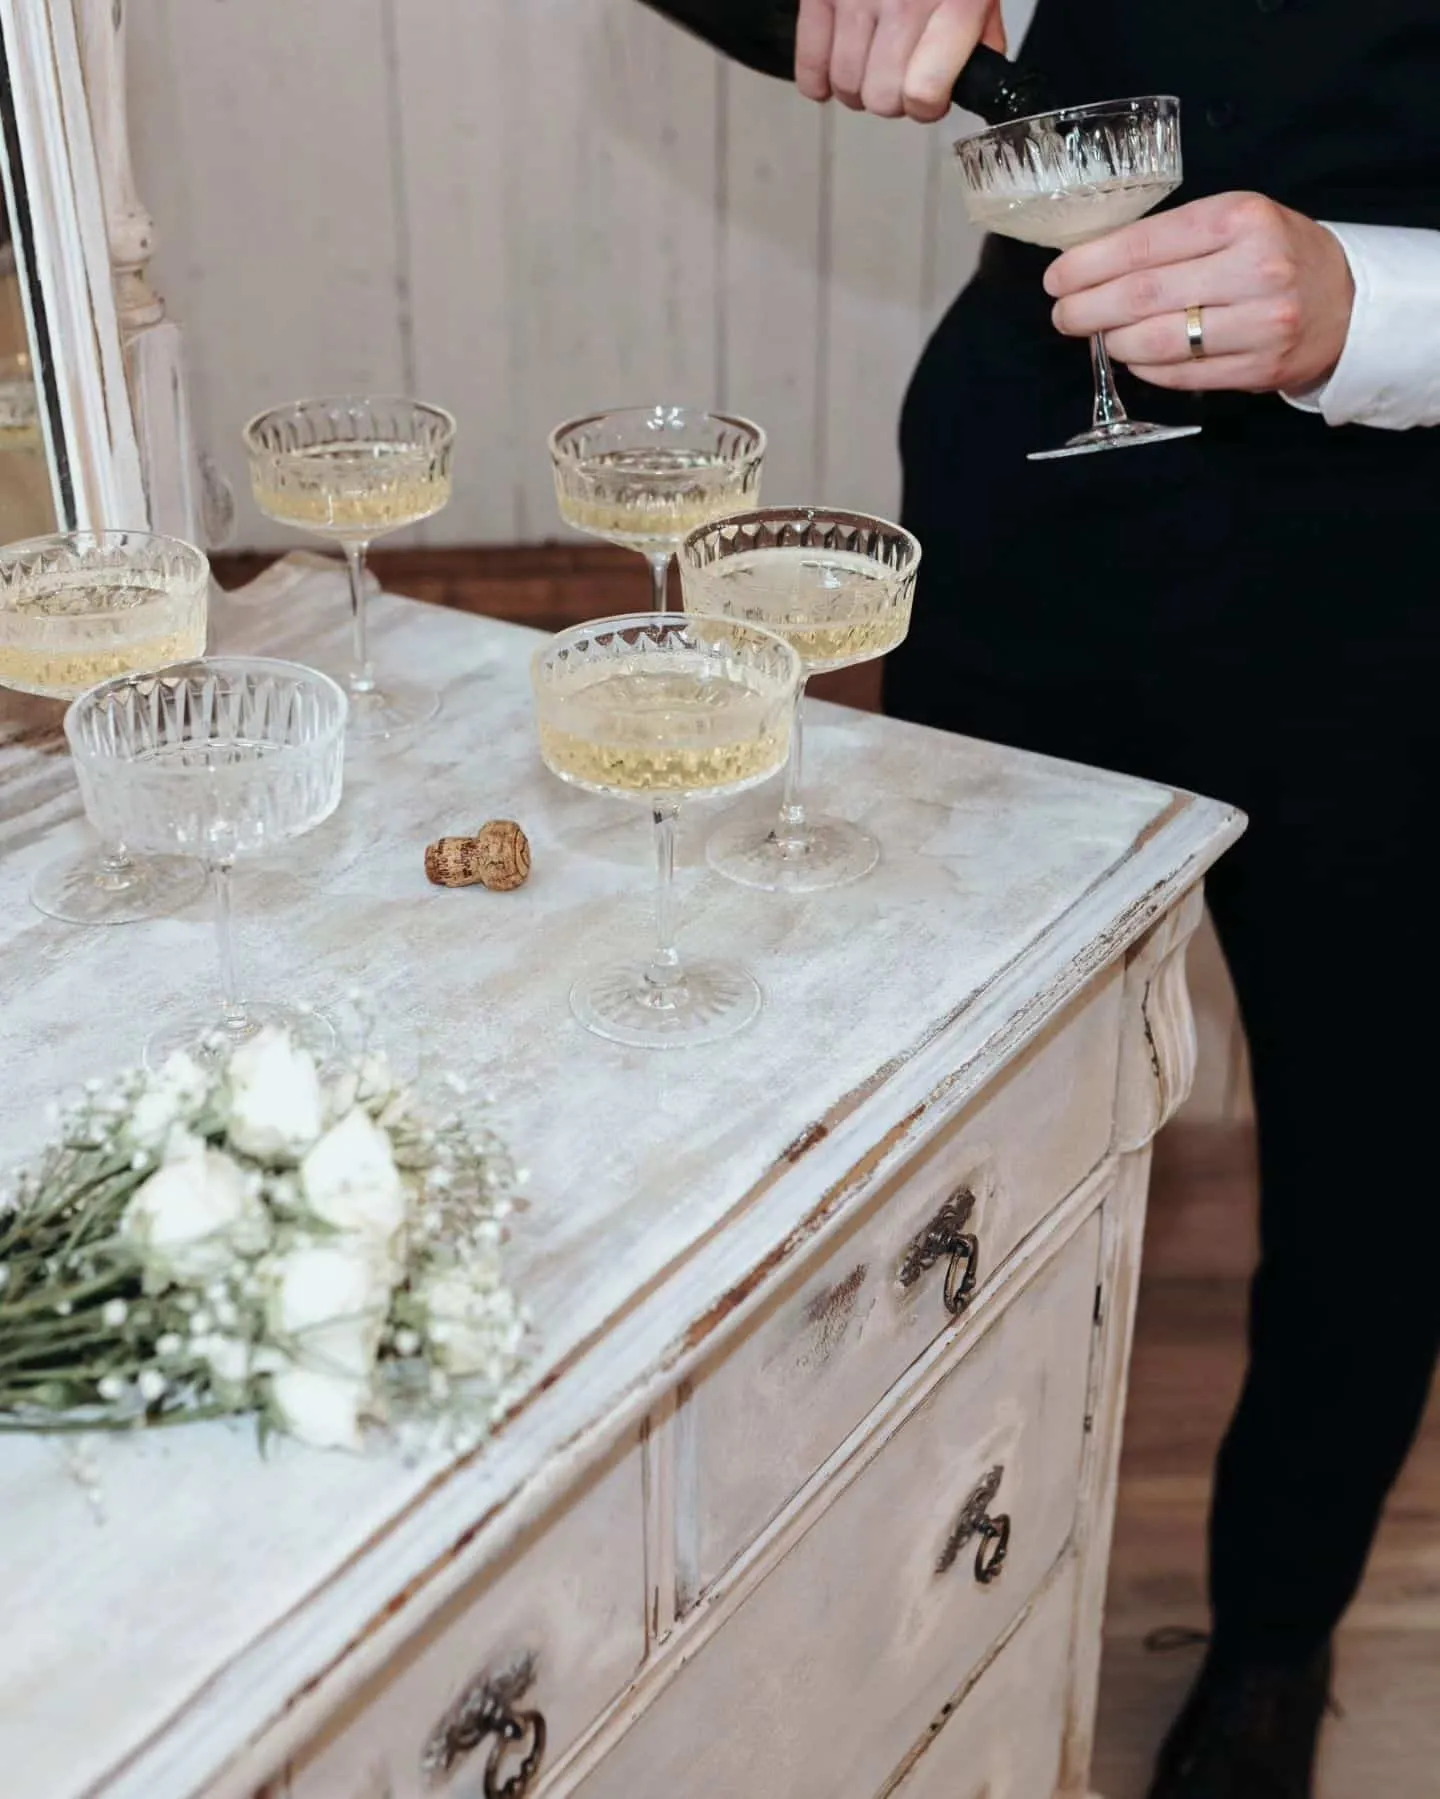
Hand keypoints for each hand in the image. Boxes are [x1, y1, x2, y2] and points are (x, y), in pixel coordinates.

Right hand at [795, 0, 1005, 121]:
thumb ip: (981, 31)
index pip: (924, 93)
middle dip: (893, 99)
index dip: (929, 106)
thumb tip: (973, 79)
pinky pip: (809, 68)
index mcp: (954, 0)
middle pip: (882, 99)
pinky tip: (838, 67)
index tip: (931, 95)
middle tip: (901, 77)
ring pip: (846, 87)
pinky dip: (820, 81)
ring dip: (859, 89)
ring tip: (872, 64)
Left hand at [1044, 192, 1355, 394]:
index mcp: (1240, 219)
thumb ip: (1173, 238)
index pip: (1144, 243)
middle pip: (1141, 296)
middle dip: (1087, 308)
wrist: (1345, 301)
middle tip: (1063, 315)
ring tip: (1099, 335)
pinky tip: (1135, 356)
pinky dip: (1146, 367)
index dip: (1088, 265)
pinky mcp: (1259, 369)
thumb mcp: (1234, 221)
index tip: (1057, 278)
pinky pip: (1180, 375)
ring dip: (1114, 342)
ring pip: (1157, 341)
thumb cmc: (1275, 253)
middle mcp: (1253, 270)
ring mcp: (1259, 324)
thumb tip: (1092, 264)